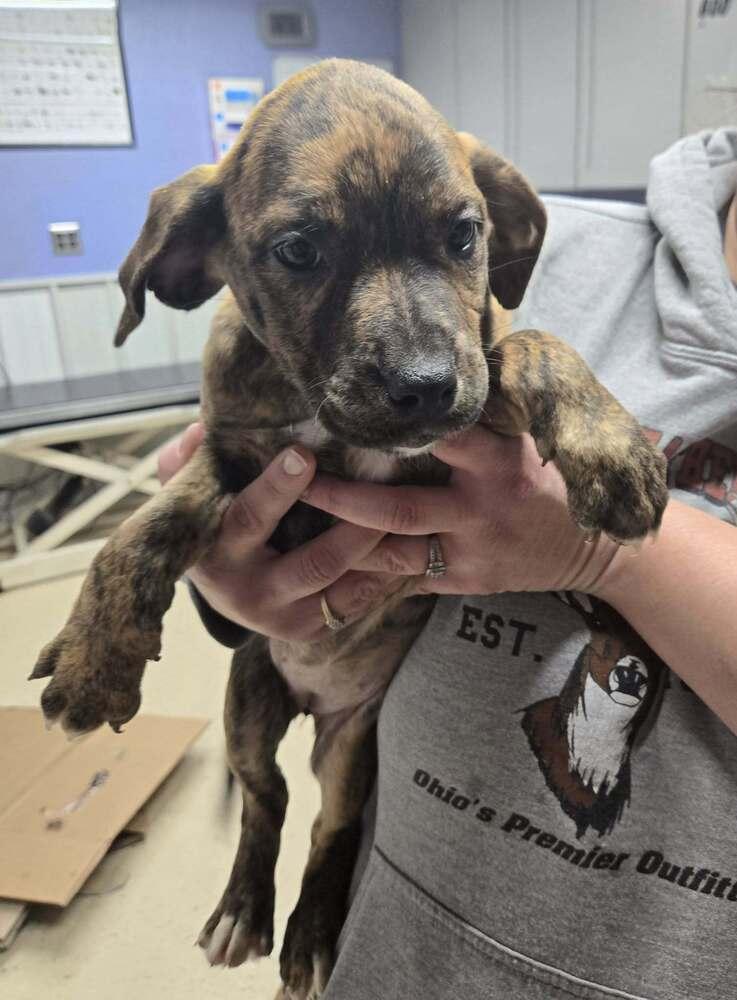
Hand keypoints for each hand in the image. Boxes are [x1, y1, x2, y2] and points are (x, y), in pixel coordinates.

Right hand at [158, 424, 397, 639]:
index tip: (304, 454)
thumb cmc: (210, 521)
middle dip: (353, 529)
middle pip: (314, 563)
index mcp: (219, 554)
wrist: (219, 587)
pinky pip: (354, 605)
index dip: (277, 488)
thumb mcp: (189, 492)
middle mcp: (250, 594)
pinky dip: (382, 577)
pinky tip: (409, 548)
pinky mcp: (309, 631)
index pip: (250, 519)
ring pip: (342, 587)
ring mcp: (283, 619)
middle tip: (387, 491)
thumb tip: (201, 432)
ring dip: (379, 554)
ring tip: (413, 520)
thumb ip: (188, 460)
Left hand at [300, 425, 623, 597]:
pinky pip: (409, 579)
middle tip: (298, 478)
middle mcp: (480, 509)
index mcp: (498, 462)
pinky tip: (331, 563)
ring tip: (299, 523)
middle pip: (397, 508)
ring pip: (394, 551)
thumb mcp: (529, 441)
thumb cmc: (552, 481)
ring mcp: (471, 551)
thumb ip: (483, 420)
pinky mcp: (466, 580)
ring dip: (343, 540)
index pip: (442, 438)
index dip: (395, 427)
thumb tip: (430, 382)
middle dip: (341, 497)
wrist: (594, 549)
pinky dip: (371, 572)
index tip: (347, 411)